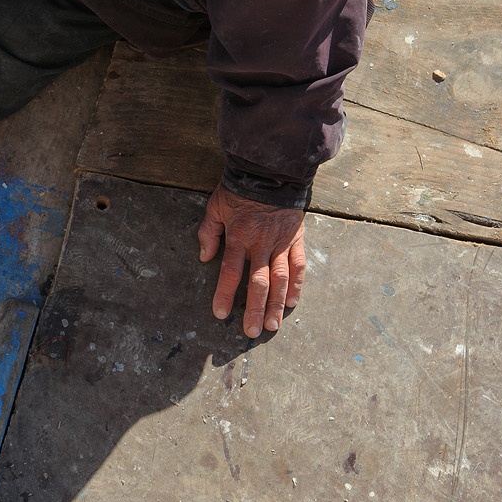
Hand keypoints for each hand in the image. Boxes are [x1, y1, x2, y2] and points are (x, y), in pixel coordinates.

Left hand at [197, 184, 305, 337]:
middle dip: (255, 309)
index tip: (221, 314)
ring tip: (273, 325)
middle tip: (252, 331)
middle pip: (258, 282)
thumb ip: (208, 231)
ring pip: (280, 278)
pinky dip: (296, 285)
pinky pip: (298, 265)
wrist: (270, 170)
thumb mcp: (216, 205)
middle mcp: (261, 243)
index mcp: (239, 236)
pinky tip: (291, 302)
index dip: (225, 294)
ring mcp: (280, 242)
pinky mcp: (296, 238)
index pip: (230, 271)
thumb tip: (203, 257)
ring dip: (276, 303)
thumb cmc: (239, 188)